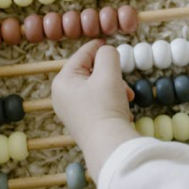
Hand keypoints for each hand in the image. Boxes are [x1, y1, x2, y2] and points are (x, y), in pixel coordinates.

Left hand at [52, 40, 139, 179]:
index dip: (97, 47)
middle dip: (111, 75)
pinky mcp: (82, 123)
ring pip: (96, 89)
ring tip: (127, 98)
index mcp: (62, 81)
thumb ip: (107, 54)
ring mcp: (70, 111)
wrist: (108, 145)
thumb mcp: (108, 72)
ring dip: (115, 89)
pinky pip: (97, 104)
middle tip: (124, 83)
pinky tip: (122, 112)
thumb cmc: (105, 106)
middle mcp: (61, 96)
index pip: (81, 55)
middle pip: (89, 73)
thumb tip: (106, 52)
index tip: (108, 42)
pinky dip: (111, 103)